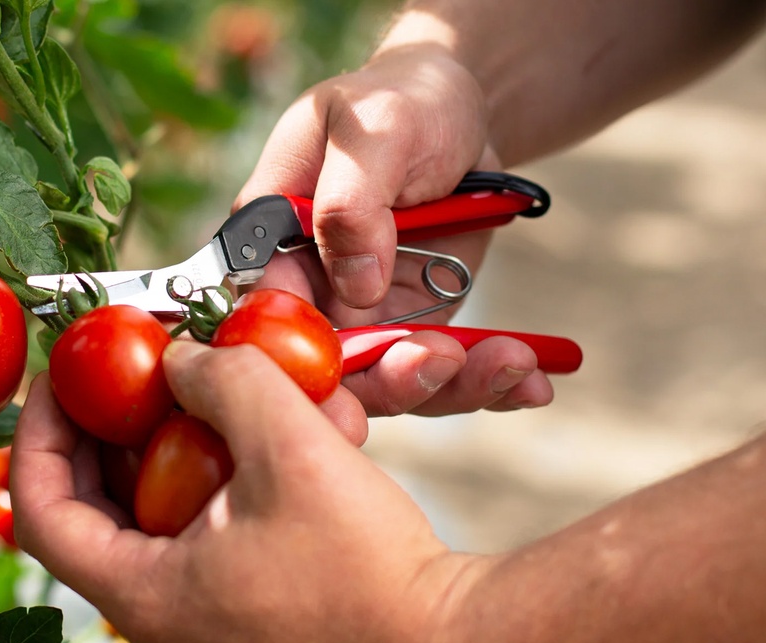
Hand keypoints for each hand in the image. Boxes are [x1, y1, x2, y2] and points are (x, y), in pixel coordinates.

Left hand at [11, 342, 479, 642]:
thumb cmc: (369, 569)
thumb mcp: (289, 447)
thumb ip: (224, 381)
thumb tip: (182, 358)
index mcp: (143, 593)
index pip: (39, 506)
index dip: (38, 430)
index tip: (58, 374)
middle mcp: (162, 617)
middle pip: (99, 507)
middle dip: (113, 428)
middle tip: (130, 369)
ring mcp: (206, 619)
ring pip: (159, 515)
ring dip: (178, 449)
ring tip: (213, 392)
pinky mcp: (249, 612)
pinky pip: (207, 533)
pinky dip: (222, 480)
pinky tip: (270, 438)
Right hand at [237, 46, 553, 415]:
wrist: (456, 113)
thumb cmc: (400, 103)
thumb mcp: (374, 132)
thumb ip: (351, 203)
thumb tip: (355, 286)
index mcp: (271, 242)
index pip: (263, 316)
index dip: (299, 354)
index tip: (355, 370)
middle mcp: (308, 291)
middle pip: (327, 370)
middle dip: (387, 381)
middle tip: (445, 361)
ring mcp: (359, 317)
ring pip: (388, 382)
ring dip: (450, 387)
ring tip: (513, 364)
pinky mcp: (411, 326)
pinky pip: (438, 373)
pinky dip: (486, 383)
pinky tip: (531, 382)